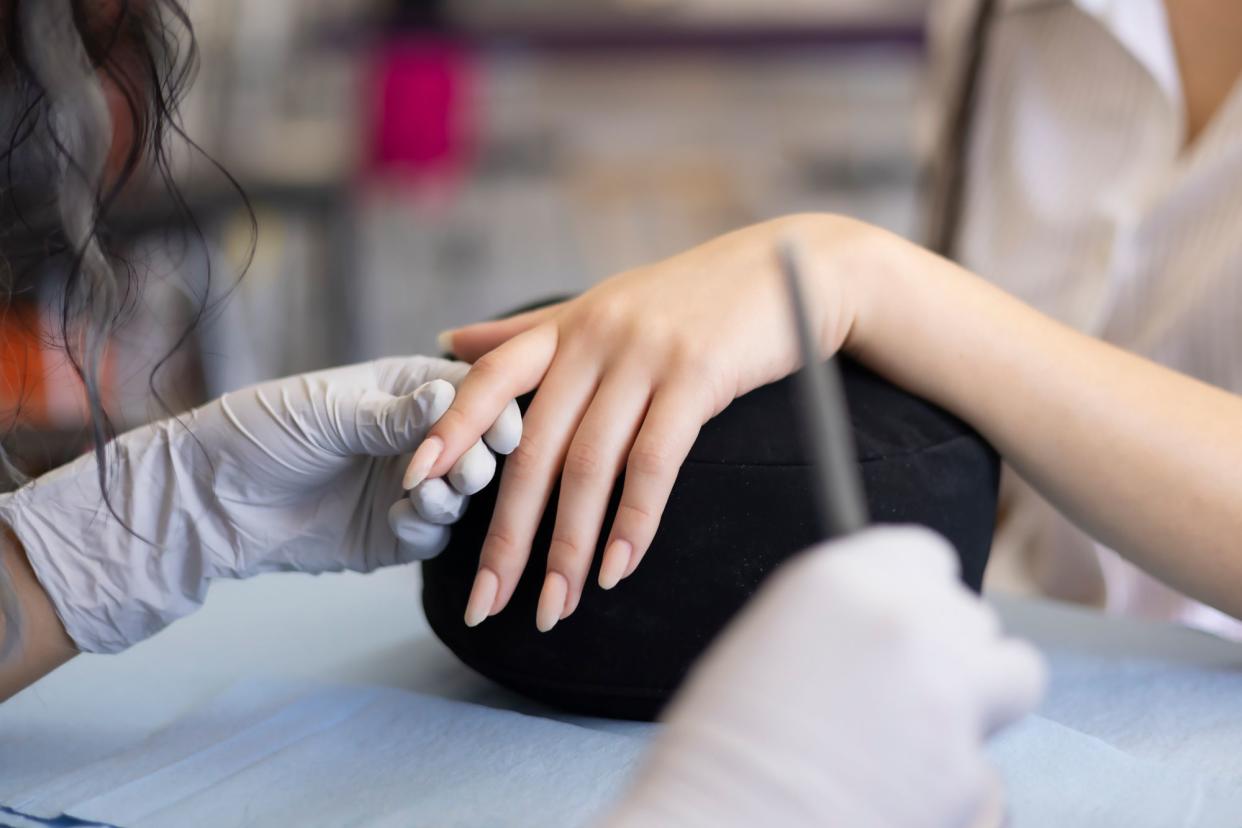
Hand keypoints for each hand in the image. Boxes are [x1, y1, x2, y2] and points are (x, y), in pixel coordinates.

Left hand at [0, 357, 520, 652]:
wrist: (209, 500)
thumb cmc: (262, 433)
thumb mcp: (329, 414)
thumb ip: (394, 414)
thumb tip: (453, 395)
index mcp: (406, 390)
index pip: (467, 393)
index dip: (490, 409)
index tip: (501, 427)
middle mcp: (416, 436)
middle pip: (475, 445)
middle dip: (479, 458)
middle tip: (468, 470)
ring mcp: (407, 485)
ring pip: (462, 492)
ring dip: (456, 493)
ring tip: (433, 494)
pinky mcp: (394, 533)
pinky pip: (433, 533)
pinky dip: (428, 526)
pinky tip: (403, 517)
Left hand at [406, 214, 880, 630]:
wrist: (789, 267)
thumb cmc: (693, 298)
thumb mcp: (602, 306)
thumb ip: (527, 334)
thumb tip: (451, 340)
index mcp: (568, 326)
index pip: (491, 379)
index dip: (451, 429)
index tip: (415, 484)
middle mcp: (596, 339)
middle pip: (535, 449)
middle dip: (507, 534)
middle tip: (488, 603)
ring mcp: (645, 357)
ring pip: (590, 467)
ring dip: (570, 548)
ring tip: (555, 607)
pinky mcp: (697, 377)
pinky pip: (654, 463)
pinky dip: (633, 524)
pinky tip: (618, 571)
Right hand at [602, 527, 1045, 827]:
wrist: (724, 824)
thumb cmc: (721, 746)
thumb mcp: (768, 640)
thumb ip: (843, 619)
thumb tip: (887, 629)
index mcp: (845, 579)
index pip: (926, 555)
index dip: (915, 591)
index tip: (905, 618)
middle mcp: (907, 623)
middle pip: (971, 615)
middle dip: (947, 648)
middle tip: (900, 688)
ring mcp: (948, 697)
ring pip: (1013, 674)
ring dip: (979, 696)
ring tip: (918, 733)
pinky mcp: (969, 774)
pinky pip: (988, 762)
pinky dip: (954, 776)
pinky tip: (898, 790)